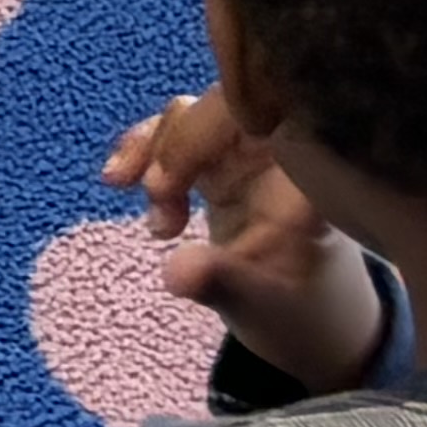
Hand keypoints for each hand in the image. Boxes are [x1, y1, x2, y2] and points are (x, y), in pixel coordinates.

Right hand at [104, 88, 380, 392]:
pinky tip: (117, 179)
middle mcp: (282, 152)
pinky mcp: (221, 157)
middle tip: (153, 198)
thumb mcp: (262, 305)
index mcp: (310, 178)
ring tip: (125, 191)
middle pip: (222, 108)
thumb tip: (175, 274)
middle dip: (175, 145)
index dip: (208, 130)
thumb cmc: (297, 313)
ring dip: (151, 146)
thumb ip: (222, 283)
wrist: (305, 317)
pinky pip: (177, 132)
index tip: (163, 183)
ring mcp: (249, 151)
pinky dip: (144, 148)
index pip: (265, 120)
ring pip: (194, 115)